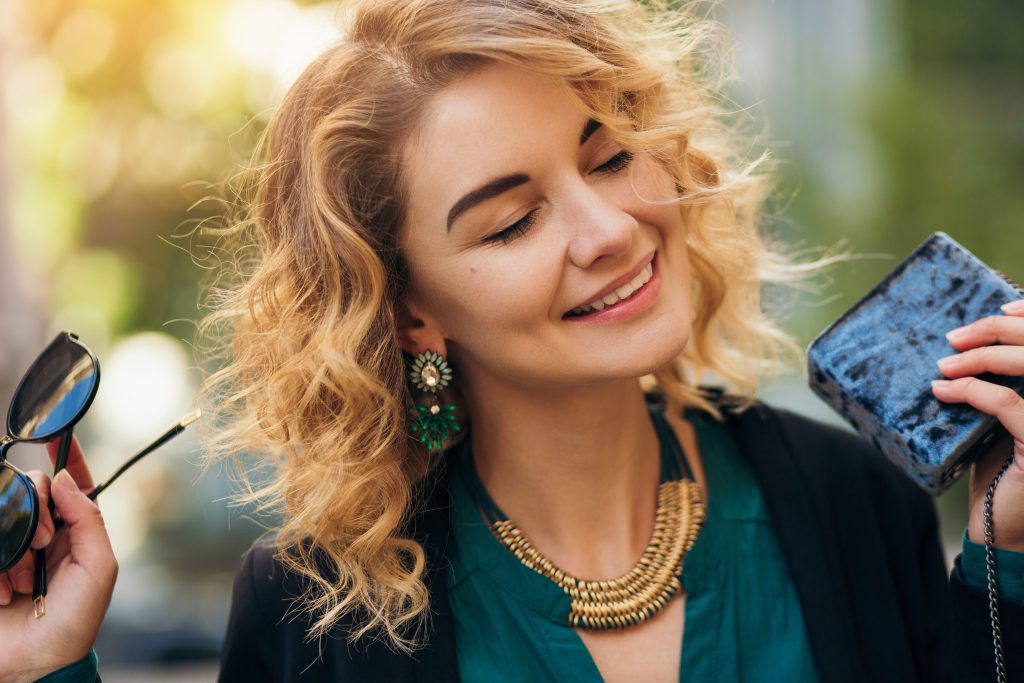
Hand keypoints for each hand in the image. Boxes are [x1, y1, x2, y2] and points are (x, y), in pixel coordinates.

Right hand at [0, 436, 116, 681]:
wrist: (32, 665)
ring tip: (24, 582)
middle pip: (34, 490)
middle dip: (38, 512)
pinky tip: (4, 593)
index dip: (67, 458)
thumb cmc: (73, 621)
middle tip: (43, 545)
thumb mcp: (99, 567)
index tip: (57, 434)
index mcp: (76, 532)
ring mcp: (11, 549)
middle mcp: (44, 534)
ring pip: (7, 511)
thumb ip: (89, 519)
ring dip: (17, 547)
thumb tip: (62, 478)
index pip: (72, 485)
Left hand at [932, 299, 1023, 551]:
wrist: (1003, 531)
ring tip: (944, 363)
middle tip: (955, 336)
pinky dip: (972, 391)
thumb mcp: (1004, 423)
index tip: (1001, 306)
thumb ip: (1005, 386)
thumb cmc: (1004, 475)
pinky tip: (942, 390)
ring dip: (982, 359)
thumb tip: (969, 345)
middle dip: (1001, 331)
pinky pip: (1010, 406)